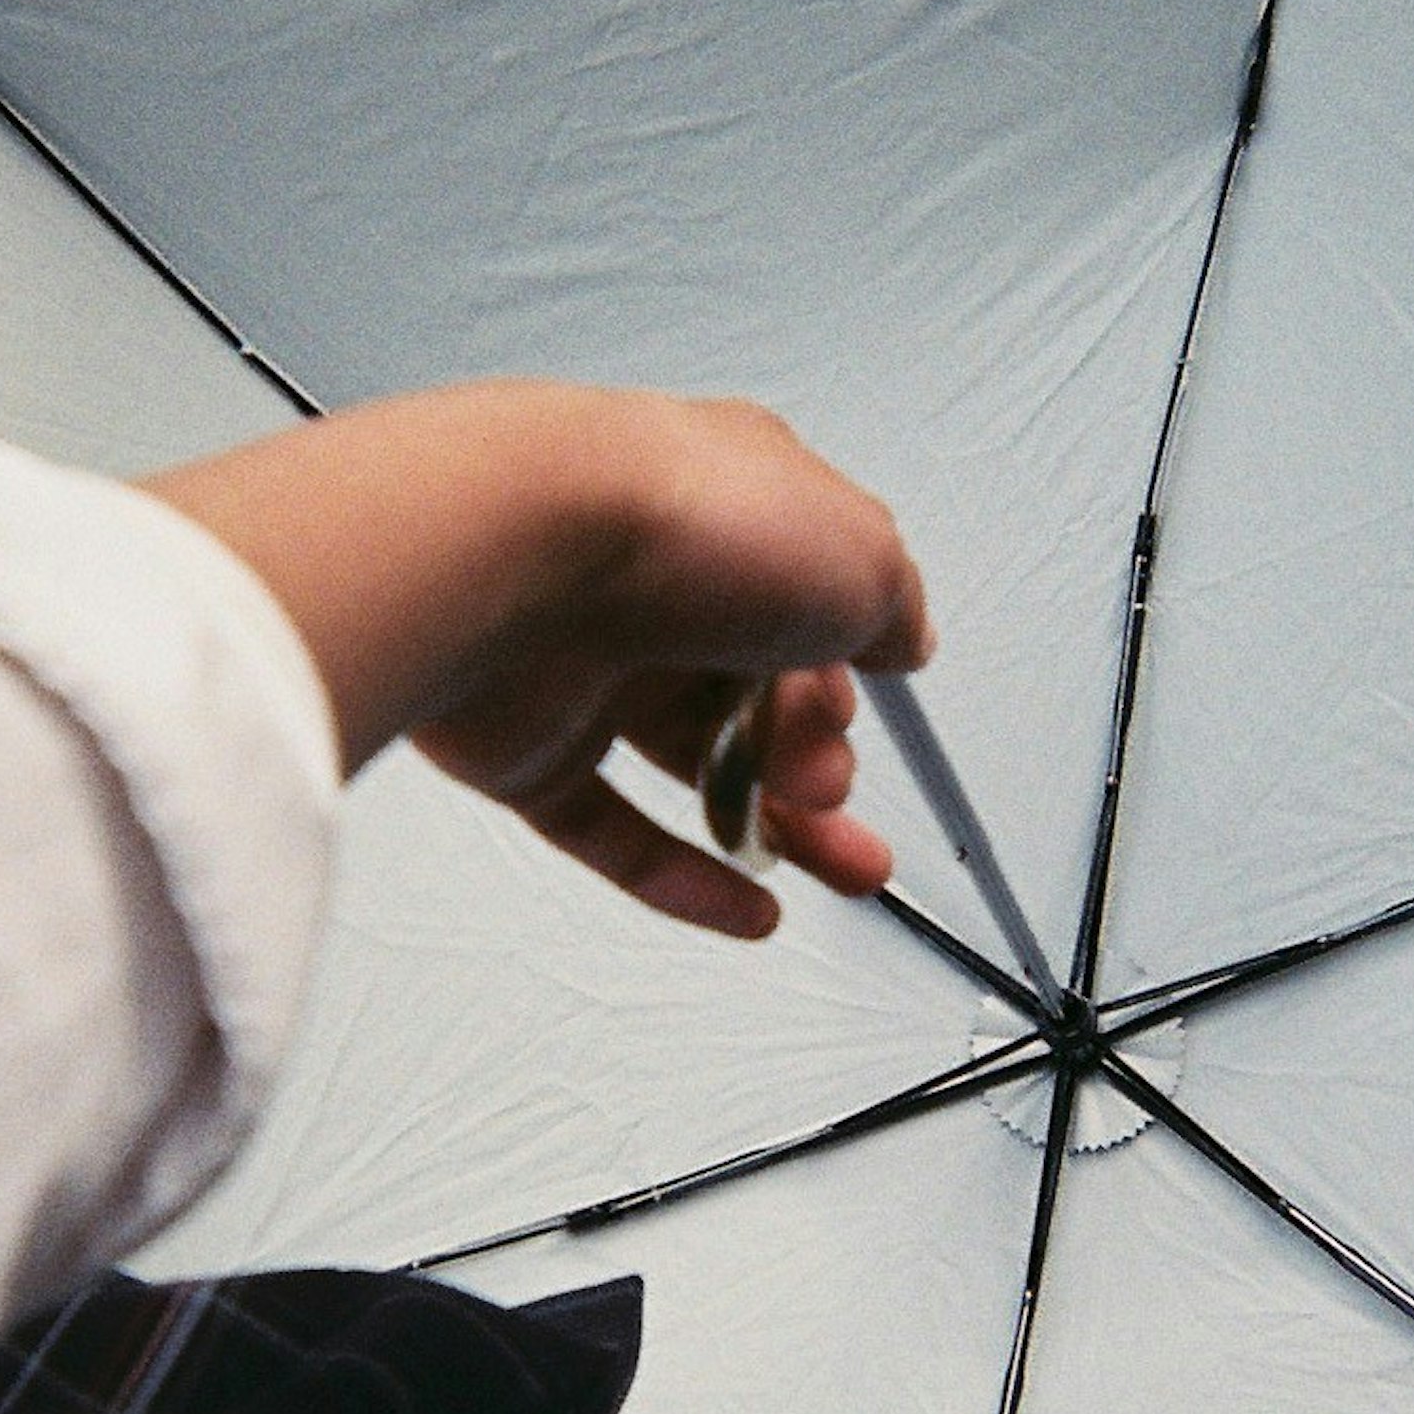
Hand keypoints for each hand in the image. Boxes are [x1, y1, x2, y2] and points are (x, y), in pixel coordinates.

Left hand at [143, 382, 930, 937]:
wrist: (510, 553)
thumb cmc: (680, 522)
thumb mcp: (858, 557)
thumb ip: (892, 606)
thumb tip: (903, 639)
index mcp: (731, 505)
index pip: (807, 594)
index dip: (852, 663)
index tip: (879, 705)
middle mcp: (655, 579)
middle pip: (754, 691)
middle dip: (817, 753)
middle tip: (830, 780)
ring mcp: (584, 662)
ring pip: (691, 763)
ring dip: (775, 822)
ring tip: (837, 865)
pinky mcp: (526, 745)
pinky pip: (608, 828)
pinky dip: (681, 877)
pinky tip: (749, 908)